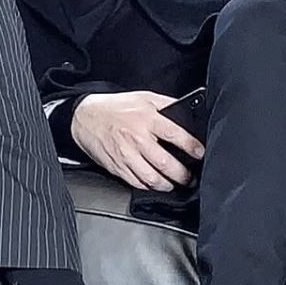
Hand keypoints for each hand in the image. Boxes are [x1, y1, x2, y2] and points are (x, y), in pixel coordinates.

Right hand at [70, 91, 204, 190]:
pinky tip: (155, 184)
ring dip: (168, 185)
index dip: (192, 147)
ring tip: (175, 184)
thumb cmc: (115, 107)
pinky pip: (136, 183)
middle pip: (166, 163)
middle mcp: (137, 138)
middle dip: (183, 174)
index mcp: (146, 118)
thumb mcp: (143, 97)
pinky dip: (149, 187)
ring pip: (152, 178)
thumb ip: (166, 105)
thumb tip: (187, 112)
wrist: (85, 117)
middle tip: (190, 177)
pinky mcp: (117, 166)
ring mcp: (126, 155)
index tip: (200, 153)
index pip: (176, 135)